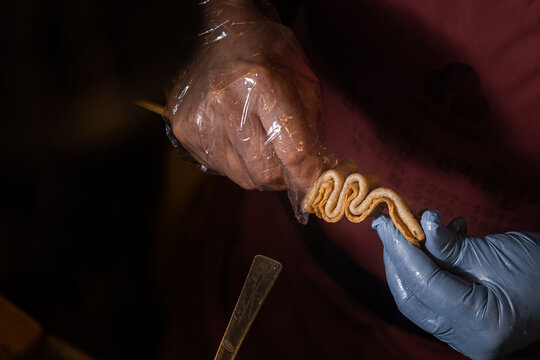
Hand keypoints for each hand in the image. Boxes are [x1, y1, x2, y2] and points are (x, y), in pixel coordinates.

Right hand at [166, 0, 330, 195]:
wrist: (218, 35)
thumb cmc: (266, 54)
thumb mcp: (302, 79)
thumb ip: (311, 126)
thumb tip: (315, 171)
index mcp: (262, 82)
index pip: (292, 151)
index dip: (308, 175)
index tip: (315, 185)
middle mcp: (226, 102)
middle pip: (264, 173)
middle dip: (283, 177)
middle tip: (289, 166)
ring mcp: (201, 118)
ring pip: (242, 176)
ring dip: (259, 170)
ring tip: (260, 144)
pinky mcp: (185, 129)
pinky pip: (220, 168)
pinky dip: (236, 162)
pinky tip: (237, 136)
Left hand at [372, 210, 539, 359]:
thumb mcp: (496, 254)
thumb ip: (451, 245)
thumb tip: (420, 223)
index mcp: (480, 324)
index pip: (423, 285)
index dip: (400, 250)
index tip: (384, 223)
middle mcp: (468, 338)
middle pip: (412, 297)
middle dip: (397, 259)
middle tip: (389, 226)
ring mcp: (465, 336)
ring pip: (419, 298)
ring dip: (412, 261)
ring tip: (417, 228)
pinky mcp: (465, 325)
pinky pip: (434, 296)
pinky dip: (430, 268)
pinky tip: (442, 239)